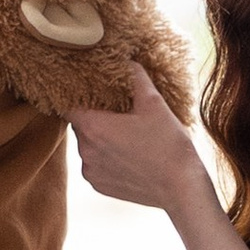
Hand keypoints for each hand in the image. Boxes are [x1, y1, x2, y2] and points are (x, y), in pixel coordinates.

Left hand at [73, 65, 206, 215]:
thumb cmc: (168, 145)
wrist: (181, 189)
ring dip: (100, 136)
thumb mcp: (154, 103)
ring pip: (87, 144)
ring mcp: (91, 171)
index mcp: (94, 128)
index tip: (87, 89)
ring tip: (125, 133)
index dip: (74, 95)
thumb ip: (136, 77)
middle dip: (93, 115)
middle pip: (79, 124)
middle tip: (116, 109)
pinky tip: (127, 153)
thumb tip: (128, 61)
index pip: (68, 106)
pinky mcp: (99, 186)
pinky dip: (105, 156)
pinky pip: (94, 164)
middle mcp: (86, 151)